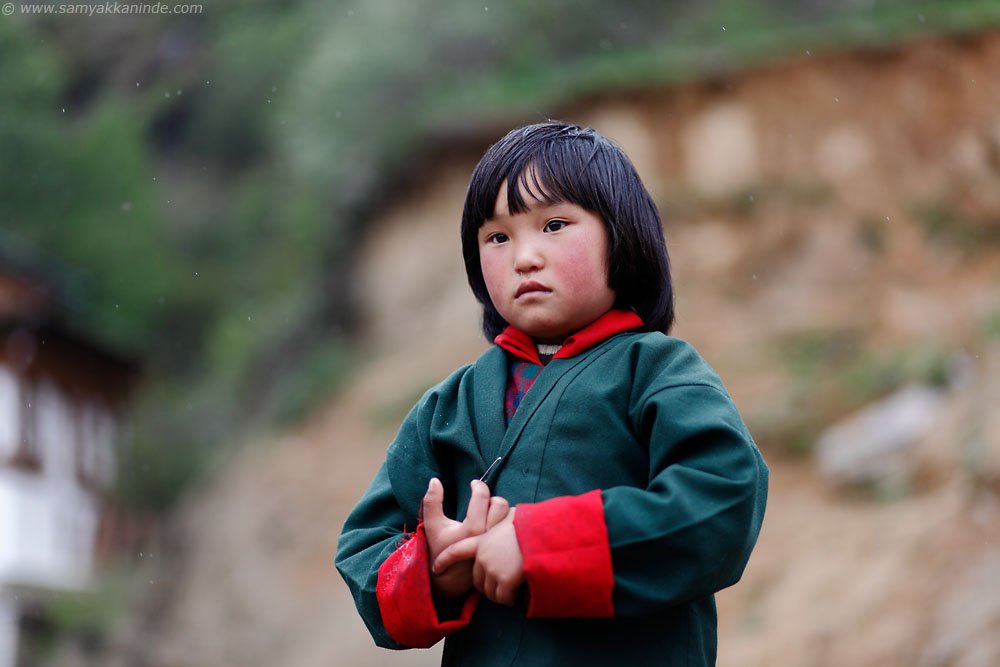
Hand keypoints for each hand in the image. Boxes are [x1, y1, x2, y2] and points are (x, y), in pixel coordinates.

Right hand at [422, 478, 509, 597]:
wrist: (448, 579)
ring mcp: (497, 544)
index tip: (474, 484)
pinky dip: (505, 522)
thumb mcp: (431, 525)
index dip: (478, 486)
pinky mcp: (502, 550)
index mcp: (471, 529)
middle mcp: (487, 536)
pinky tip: (495, 523)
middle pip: (500, 504)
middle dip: (490, 498)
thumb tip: (434, 480)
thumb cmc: (439, 548)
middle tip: (482, 500)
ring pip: (508, 516)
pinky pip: (511, 528)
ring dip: (500, 510)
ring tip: (488, 511)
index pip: (482, 497)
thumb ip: (431, 501)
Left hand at [433, 508, 523, 605]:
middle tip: (501, 586)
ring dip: (499, 594)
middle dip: (487, 585)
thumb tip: (507, 520)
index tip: (436, 568)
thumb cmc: (531, 524)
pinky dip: (509, 599)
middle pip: (477, 579)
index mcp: (482, 539)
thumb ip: (503, 524)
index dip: (445, 560)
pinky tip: (517, 596)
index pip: (457, 551)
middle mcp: (483, 555)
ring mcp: (492, 569)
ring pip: (489, 591)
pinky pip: (503, 598)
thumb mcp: (512, 517)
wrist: (541, 533)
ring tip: (511, 592)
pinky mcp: (504, 580)